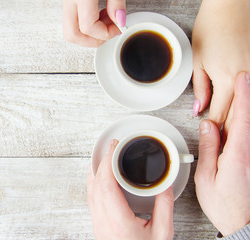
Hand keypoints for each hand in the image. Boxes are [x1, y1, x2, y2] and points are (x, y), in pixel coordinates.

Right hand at [63, 0, 125, 46]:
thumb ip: (117, 2)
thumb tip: (119, 21)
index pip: (88, 27)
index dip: (107, 33)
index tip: (119, 28)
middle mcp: (69, 0)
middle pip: (72, 35)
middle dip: (93, 41)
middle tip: (109, 32)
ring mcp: (66, 1)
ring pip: (70, 30)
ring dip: (88, 34)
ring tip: (105, 21)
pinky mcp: (68, 0)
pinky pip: (71, 20)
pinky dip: (84, 25)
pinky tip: (97, 15)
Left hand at [87, 139, 173, 239]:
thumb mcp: (162, 233)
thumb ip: (164, 207)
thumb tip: (164, 186)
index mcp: (119, 221)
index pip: (106, 185)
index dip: (108, 162)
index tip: (113, 148)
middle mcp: (103, 221)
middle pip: (95, 184)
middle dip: (102, 161)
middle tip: (111, 147)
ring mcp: (98, 223)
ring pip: (90, 191)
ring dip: (95, 171)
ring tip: (104, 157)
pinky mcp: (98, 224)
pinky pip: (91, 198)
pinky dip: (94, 182)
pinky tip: (98, 176)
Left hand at [192, 0, 249, 128]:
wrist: (232, 5)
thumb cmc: (212, 28)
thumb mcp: (199, 60)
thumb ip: (201, 88)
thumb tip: (200, 108)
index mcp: (227, 79)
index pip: (220, 113)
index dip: (215, 129)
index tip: (212, 140)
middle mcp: (247, 77)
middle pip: (239, 114)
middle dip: (231, 131)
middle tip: (224, 146)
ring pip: (249, 105)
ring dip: (242, 120)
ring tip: (234, 134)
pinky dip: (247, 104)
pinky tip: (243, 111)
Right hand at [195, 72, 249, 235]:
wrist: (243, 223)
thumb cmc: (225, 204)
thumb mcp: (207, 177)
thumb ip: (209, 148)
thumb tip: (208, 125)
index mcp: (238, 154)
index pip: (243, 117)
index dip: (244, 95)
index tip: (243, 77)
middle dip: (247, 95)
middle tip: (244, 76)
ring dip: (247, 108)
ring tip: (244, 90)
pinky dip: (246, 123)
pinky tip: (241, 119)